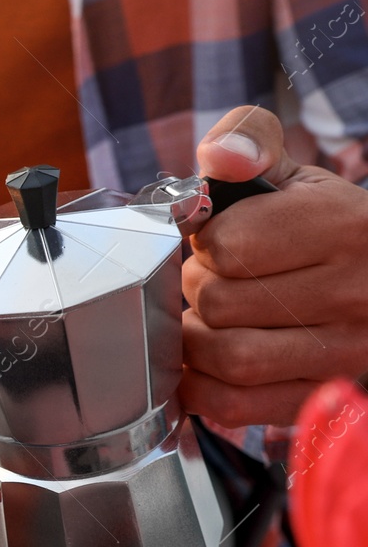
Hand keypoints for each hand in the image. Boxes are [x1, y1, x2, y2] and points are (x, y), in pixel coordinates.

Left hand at [184, 106, 367, 425]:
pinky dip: (203, 387)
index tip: (218, 241)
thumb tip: (221, 156)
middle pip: (220, 302)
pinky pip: (236, 405)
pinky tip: (206, 363)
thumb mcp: (292, 171)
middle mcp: (355, 292)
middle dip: (195, 290)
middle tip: (209, 282)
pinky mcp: (322, 395)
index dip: (205, 243)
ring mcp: (345, 351)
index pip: (229, 246)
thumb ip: (249, 141)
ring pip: (228, 357)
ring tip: (208, 319)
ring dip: (196, 339)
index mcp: (346, 226)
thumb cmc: (320, 224)